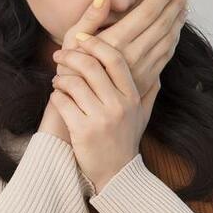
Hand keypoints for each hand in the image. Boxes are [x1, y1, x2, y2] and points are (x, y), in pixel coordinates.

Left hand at [47, 36, 159, 191]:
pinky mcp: (83, 131)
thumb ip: (149, 89)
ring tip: (58, 81)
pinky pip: (63, 103)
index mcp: (132, 96)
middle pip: (91, 66)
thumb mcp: (143, 114)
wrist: (116, 175)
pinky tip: (57, 98)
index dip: (96, 44)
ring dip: (61, 78)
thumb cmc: (126, 140)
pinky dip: (56, 97)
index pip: (115, 59)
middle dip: (71, 56)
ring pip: (74, 84)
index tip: (81, 38)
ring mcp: (101, 118)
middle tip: (59, 55)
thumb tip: (156, 67)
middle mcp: (118, 105)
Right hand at [58, 0, 189, 96]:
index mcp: (115, 42)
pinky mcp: (146, 81)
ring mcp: (142, 70)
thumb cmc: (69, 73)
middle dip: (176, 5)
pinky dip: (174, 40)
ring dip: (178, 21)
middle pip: (162, 24)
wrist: (79, 111)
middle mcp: (133, 55)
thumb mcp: (70, 42)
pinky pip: (166, 56)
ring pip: (168, 40)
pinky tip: (176, 31)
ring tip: (185, 6)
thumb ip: (89, 18)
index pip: (146, 13)